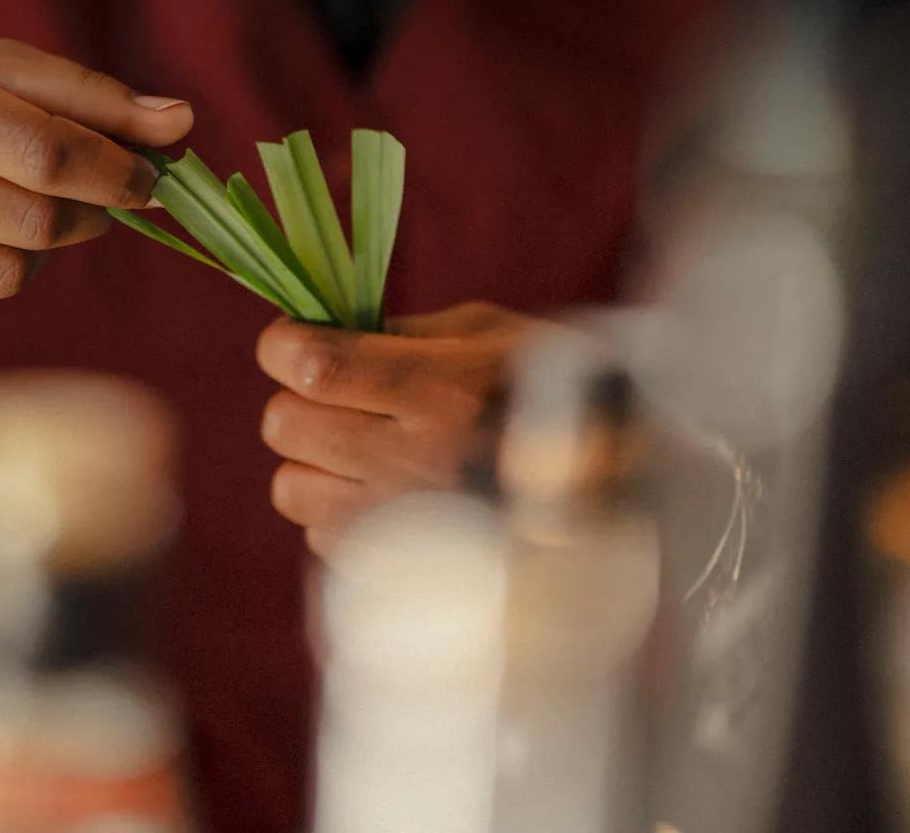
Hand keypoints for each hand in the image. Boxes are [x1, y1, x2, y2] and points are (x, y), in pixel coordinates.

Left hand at [257, 301, 534, 557]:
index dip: (284, 347)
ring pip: (291, 489)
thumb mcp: (493, 332)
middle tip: (331, 393)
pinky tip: (381, 495)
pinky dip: (337, 512)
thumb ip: (405, 333)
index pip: (319, 367)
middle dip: (298, 399)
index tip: (286, 343)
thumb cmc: (559, 389)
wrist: (626, 488)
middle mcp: (419, 462)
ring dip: (311, 461)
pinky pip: (323, 538)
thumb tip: (327, 333)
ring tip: (355, 448)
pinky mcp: (407, 576)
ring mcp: (410, 527)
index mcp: (442, 390)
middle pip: (288, 426)